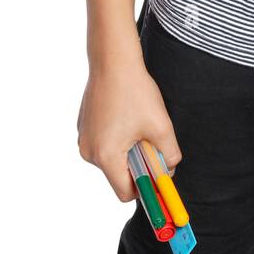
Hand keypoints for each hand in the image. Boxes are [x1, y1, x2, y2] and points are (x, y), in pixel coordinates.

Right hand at [77, 54, 181, 200]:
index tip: (158, 177)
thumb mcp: (160, 126)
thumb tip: (169, 170)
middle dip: (138, 164)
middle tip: (150, 141)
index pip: (125, 192)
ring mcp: (83, 138)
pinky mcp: (83, 125)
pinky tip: (126, 114)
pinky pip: (103, 142)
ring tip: (137, 123)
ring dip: (128, 149)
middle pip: (118, 175)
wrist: (113, 60)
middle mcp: (89, 152)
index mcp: (106, 156)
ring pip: (111, 158)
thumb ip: (169, 155)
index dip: (145, 188)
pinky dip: (117, 136)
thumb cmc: (135, 92)